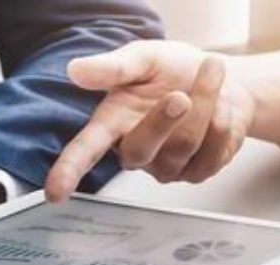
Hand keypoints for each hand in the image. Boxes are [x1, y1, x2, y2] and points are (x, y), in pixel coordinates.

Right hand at [44, 41, 253, 201]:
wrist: (221, 81)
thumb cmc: (174, 70)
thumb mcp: (144, 57)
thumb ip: (114, 66)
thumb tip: (76, 70)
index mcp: (112, 121)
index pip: (85, 150)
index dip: (69, 171)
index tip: (55, 192)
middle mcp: (134, 150)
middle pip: (141, 149)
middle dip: (165, 118)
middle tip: (182, 92)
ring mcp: (165, 167)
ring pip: (185, 145)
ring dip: (206, 104)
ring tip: (211, 75)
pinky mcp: (195, 173)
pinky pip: (213, 152)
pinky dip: (224, 119)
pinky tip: (220, 106)